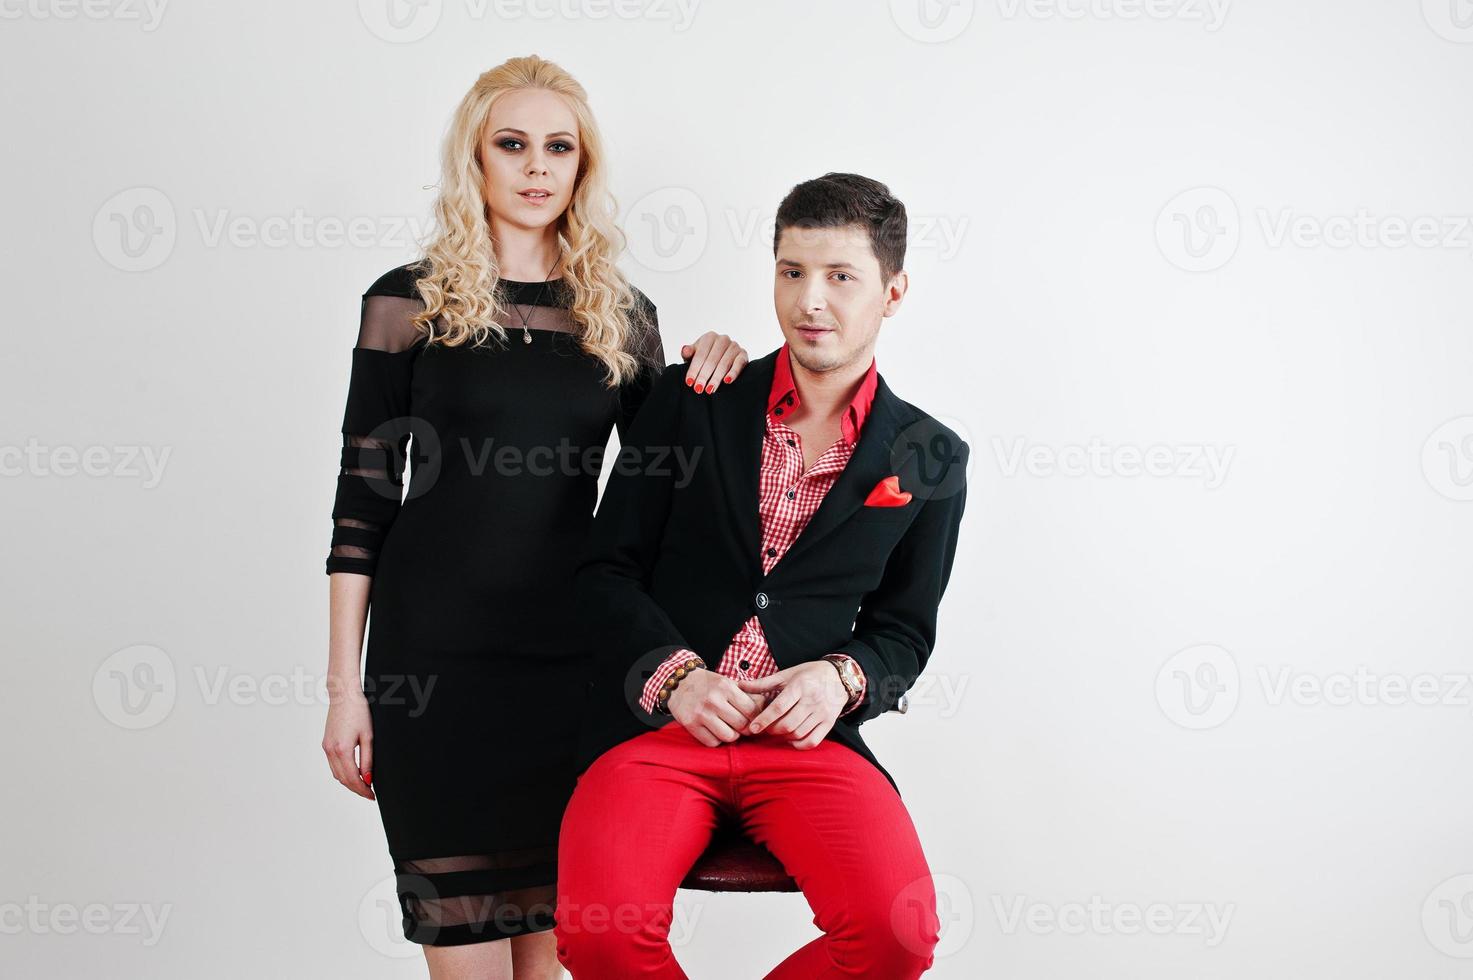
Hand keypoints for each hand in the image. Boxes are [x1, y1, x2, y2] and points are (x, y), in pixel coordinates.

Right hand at [322, 684, 374, 799]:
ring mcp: (326, 747)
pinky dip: (342, 772)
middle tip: (369, 794)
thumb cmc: (359, 711)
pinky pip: (333, 765)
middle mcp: (331, 751)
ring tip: (363, 785)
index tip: (372, 796)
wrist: (344, 695)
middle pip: (343, 779)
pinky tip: (353, 773)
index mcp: (342, 750)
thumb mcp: (368, 736)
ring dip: (348, 782)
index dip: (363, 790)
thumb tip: (368, 779)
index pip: (352, 779)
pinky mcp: (326, 743)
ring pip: (336, 774)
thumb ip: (367, 760)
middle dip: (356, 789)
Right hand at [667, 668, 764, 746]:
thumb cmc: (707, 684)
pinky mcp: (691, 725)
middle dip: (745, 728)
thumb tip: (765, 708)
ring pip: (729, 736)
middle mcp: (714, 700)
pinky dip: (717, 740)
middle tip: (742, 726)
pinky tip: (715, 731)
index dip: (756, 718)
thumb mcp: (727, 682)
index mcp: (726, 687)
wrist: (678, 683)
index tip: (754, 720)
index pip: (751, 710)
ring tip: (729, 728)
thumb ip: (745, 695)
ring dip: (732, 735)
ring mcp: (701, 713)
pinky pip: (712, 742)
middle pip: (742, 725)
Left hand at [680, 332, 748, 394]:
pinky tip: (727, 381)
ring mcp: (734, 346)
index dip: (694, 369)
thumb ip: (689, 353)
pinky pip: (739, 364)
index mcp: (709, 337)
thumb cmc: (705, 357)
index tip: (689, 382)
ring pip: (724, 364)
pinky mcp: (743, 354)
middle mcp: (722, 339)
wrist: (722, 358)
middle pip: (712, 360)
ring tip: (710, 389)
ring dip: (716, 378)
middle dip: (704, 376)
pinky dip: (733, 373)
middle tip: (698, 389)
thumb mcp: (694, 355)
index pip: (700, 355)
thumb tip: (685, 350)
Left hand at [737, 662, 848, 749]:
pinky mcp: (829, 723)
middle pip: (787, 724)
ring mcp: (822, 714)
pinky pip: (812, 741)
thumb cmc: (809, 675)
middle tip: (764, 728)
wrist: (839, 677)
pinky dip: (799, 744)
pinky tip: (791, 738)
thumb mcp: (787, 674)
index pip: (779, 707)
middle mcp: (812, 701)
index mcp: (799, 686)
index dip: (764, 719)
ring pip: (798, 733)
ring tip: (776, 731)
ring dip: (783, 736)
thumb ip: (763, 683)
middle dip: (772, 730)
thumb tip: (740, 686)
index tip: (753, 727)